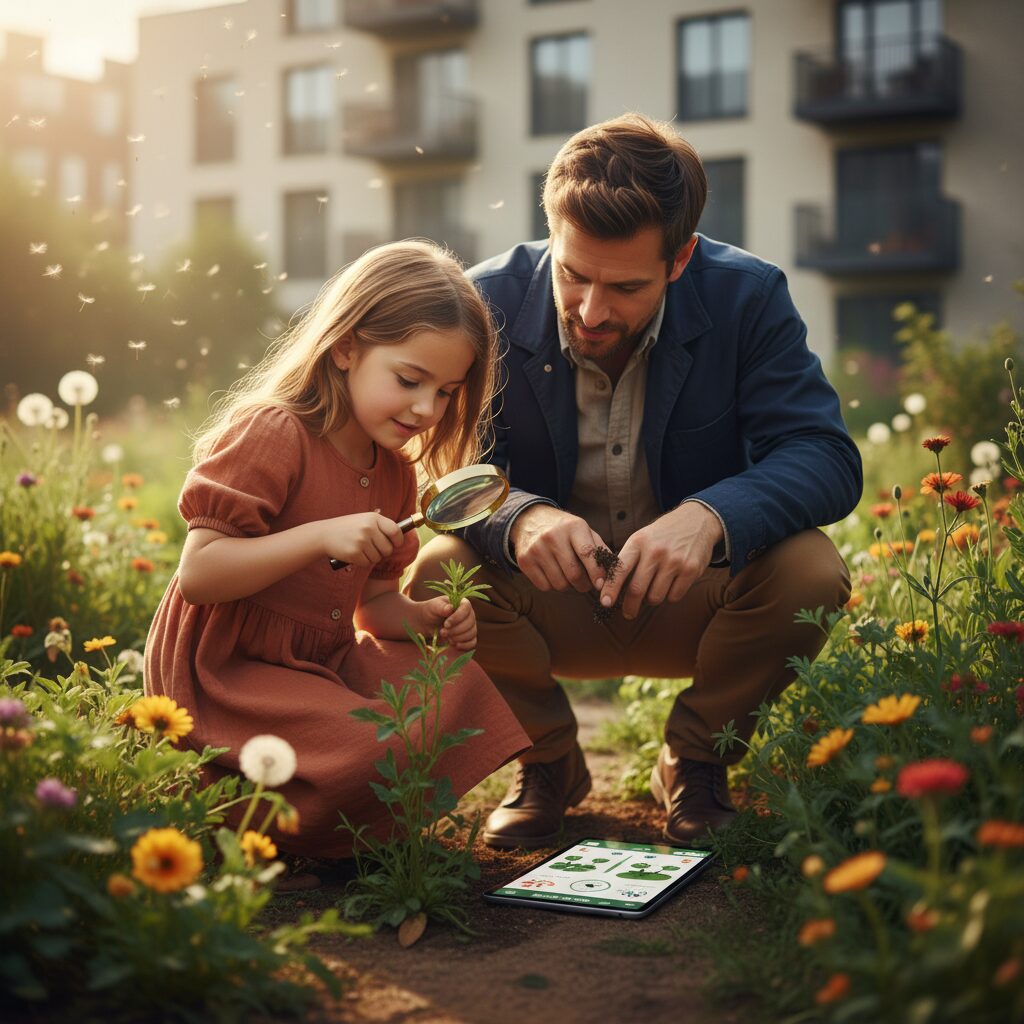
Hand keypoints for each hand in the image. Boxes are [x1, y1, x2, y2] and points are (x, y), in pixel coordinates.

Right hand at [322, 512, 403, 567]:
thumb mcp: (364, 520)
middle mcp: (369, 528)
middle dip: (383, 552)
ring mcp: (361, 541)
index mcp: (373, 518)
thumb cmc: (348, 528)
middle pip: (388, 549)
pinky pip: (367, 563)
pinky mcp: (354, 553)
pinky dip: (363, 562)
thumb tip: (400, 537)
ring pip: (378, 558)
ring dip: (372, 557)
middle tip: (373, 549)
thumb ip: (380, 526)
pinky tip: (355, 554)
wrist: (324, 534)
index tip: (395, 544)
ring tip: (361, 550)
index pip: (395, 531)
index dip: (398, 540)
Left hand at [416, 596, 476, 650]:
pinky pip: (472, 642)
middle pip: (470, 623)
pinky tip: (454, 645)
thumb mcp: (433, 607)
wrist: (428, 623)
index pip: (466, 608)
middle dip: (456, 630)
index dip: (458, 617)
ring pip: (471, 633)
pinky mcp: (468, 637)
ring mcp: (470, 626)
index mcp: (462, 603)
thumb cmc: (432, 611)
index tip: (446, 624)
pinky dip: (464, 645)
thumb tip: (450, 608)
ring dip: (458, 637)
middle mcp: (469, 614)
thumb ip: (441, 607)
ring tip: (445, 637)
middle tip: (442, 632)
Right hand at [510, 505, 608, 592]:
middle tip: (585, 584)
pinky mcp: (524, 560)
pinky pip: (544, 586)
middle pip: (573, 574)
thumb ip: (600, 550)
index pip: (587, 553)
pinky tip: (553, 573)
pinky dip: (552, 585)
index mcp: (573, 527)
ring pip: (559, 583)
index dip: (596, 572)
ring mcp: (536, 548)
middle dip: (583, 585)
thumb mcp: (584, 531)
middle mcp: (553, 536)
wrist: (530, 519)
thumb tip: (616, 572)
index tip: (602, 585)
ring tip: (567, 575)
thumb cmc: (564, 529)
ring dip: (567, 586)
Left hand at [599, 503, 722, 618]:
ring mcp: (674, 561)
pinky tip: (670, 585)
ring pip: (655, 596)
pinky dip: (669, 596)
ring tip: (653, 591)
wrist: (696, 520)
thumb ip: (628, 559)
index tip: (605, 602)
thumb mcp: (642, 537)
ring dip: (651, 600)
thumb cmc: (663, 534)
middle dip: (630, 606)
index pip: (620, 569)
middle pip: (637, 589)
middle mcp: (655, 551)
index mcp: (638, 542)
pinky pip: (674, 596)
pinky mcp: (691, 569)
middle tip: (628, 613)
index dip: (611, 588)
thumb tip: (612, 588)